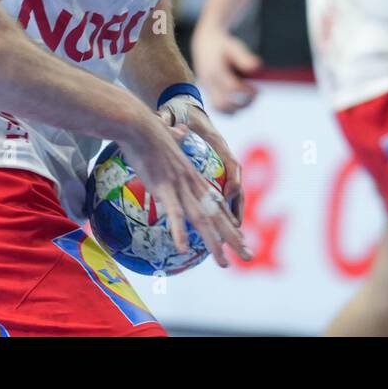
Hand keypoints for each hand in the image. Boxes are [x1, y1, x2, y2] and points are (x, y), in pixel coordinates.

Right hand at [118, 108, 250, 267]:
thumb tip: (178, 129)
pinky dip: (179, 231)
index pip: (217, 204)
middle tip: (248, 256)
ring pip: (202, 220)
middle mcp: (192, 185)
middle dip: (234, 238)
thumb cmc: (149, 132)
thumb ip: (175, 138)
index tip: (241, 238)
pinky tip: (184, 249)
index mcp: (194, 178)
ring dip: (214, 244)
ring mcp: (180, 187)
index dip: (230, 222)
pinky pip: (173, 214)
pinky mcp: (164, 187)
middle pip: (217, 217)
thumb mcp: (167, 139)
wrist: (139, 125)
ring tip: (225, 263)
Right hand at [191, 24, 261, 113]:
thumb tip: (257, 67)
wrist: (204, 43)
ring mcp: (206, 88)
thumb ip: (244, 57)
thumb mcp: (234, 47)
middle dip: (241, 103)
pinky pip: (217, 106)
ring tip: (249, 100)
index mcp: (215, 69)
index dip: (246, 91)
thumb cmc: (222, 45)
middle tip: (254, 95)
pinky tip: (240, 100)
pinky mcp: (207, 91)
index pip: (231, 88)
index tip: (257, 89)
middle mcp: (208, 81)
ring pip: (219, 107)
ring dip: (236, 108)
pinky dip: (230, 107)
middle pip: (222, 103)